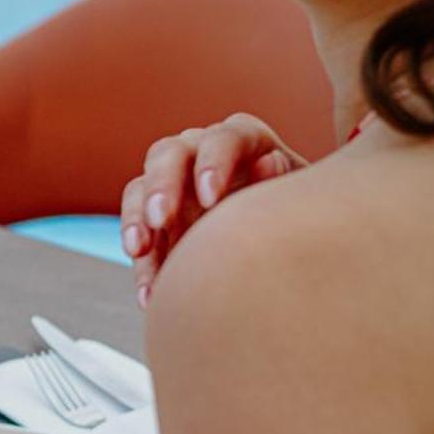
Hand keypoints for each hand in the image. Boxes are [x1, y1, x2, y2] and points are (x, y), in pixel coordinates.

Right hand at [119, 113, 306, 303]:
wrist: (283, 252)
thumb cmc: (297, 220)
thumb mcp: (296, 204)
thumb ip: (281, 184)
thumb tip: (271, 161)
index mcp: (242, 141)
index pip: (223, 138)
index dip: (213, 164)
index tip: (210, 199)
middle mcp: (199, 153)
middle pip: (168, 153)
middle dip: (161, 185)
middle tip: (160, 219)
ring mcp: (172, 184)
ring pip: (139, 188)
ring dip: (135, 218)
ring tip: (137, 250)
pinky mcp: (154, 219)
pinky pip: (137, 234)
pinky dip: (143, 265)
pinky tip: (149, 294)